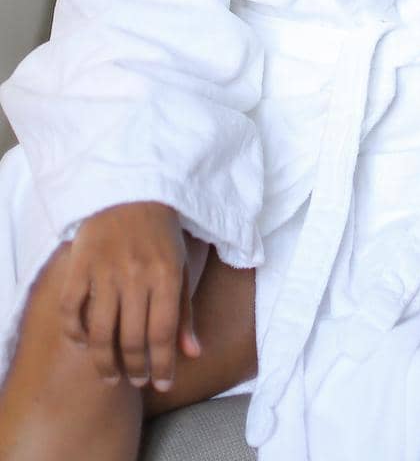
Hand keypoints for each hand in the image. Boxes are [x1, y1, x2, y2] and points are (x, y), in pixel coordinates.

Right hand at [57, 200, 201, 392]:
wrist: (132, 190)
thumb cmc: (161, 235)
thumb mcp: (180, 267)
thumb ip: (184, 312)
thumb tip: (193, 354)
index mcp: (165, 274)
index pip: (163, 333)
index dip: (162, 365)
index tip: (162, 384)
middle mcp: (135, 275)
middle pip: (132, 338)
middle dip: (136, 367)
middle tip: (137, 379)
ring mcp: (105, 270)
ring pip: (101, 332)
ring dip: (105, 362)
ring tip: (111, 376)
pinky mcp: (80, 264)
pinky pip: (71, 309)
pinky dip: (75, 332)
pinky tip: (83, 343)